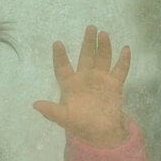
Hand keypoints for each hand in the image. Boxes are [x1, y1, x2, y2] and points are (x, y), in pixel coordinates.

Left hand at [33, 25, 130, 146]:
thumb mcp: (64, 118)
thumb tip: (35, 104)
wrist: (101, 133)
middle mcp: (85, 78)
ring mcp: (101, 79)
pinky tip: (125, 49)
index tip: (57, 43)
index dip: (60, 56)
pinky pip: (120, 70)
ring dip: (104, 47)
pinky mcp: (114, 84)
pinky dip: (123, 60)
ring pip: (102, 59)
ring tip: (104, 34)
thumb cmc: (80, 124)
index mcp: (70, 84)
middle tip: (90, 27)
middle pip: (86, 56)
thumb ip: (51, 111)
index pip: (63, 67)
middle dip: (88, 42)